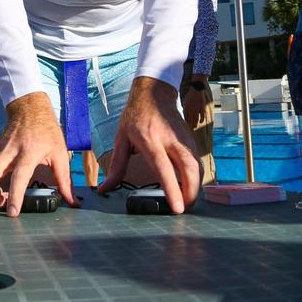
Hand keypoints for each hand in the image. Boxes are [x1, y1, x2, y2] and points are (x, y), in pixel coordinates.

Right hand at [0, 92, 78, 216]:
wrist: (29, 108)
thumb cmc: (47, 130)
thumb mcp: (60, 153)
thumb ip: (65, 180)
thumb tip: (73, 202)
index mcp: (29, 152)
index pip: (18, 177)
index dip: (14, 196)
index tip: (12, 212)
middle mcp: (10, 151)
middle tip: (1, 205)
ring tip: (0, 199)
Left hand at [98, 77, 200, 213]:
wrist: (155, 93)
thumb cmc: (135, 116)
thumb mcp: (121, 139)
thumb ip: (116, 166)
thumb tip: (104, 189)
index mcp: (149, 139)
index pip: (163, 167)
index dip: (172, 188)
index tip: (178, 207)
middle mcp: (170, 139)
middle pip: (189, 168)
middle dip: (191, 192)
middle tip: (185, 209)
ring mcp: (183, 138)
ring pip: (197, 165)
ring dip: (196, 186)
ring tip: (187, 201)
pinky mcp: (191, 138)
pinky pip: (197, 161)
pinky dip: (196, 176)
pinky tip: (189, 186)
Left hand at [181, 86, 205, 127]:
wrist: (196, 88)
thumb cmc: (190, 95)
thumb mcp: (185, 101)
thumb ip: (185, 107)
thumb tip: (184, 113)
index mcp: (186, 107)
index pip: (185, 116)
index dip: (185, 121)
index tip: (185, 126)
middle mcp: (191, 108)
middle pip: (190, 119)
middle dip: (190, 124)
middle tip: (190, 129)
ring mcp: (197, 108)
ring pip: (196, 118)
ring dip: (195, 123)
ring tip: (194, 127)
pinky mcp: (202, 107)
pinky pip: (202, 115)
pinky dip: (201, 119)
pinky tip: (201, 122)